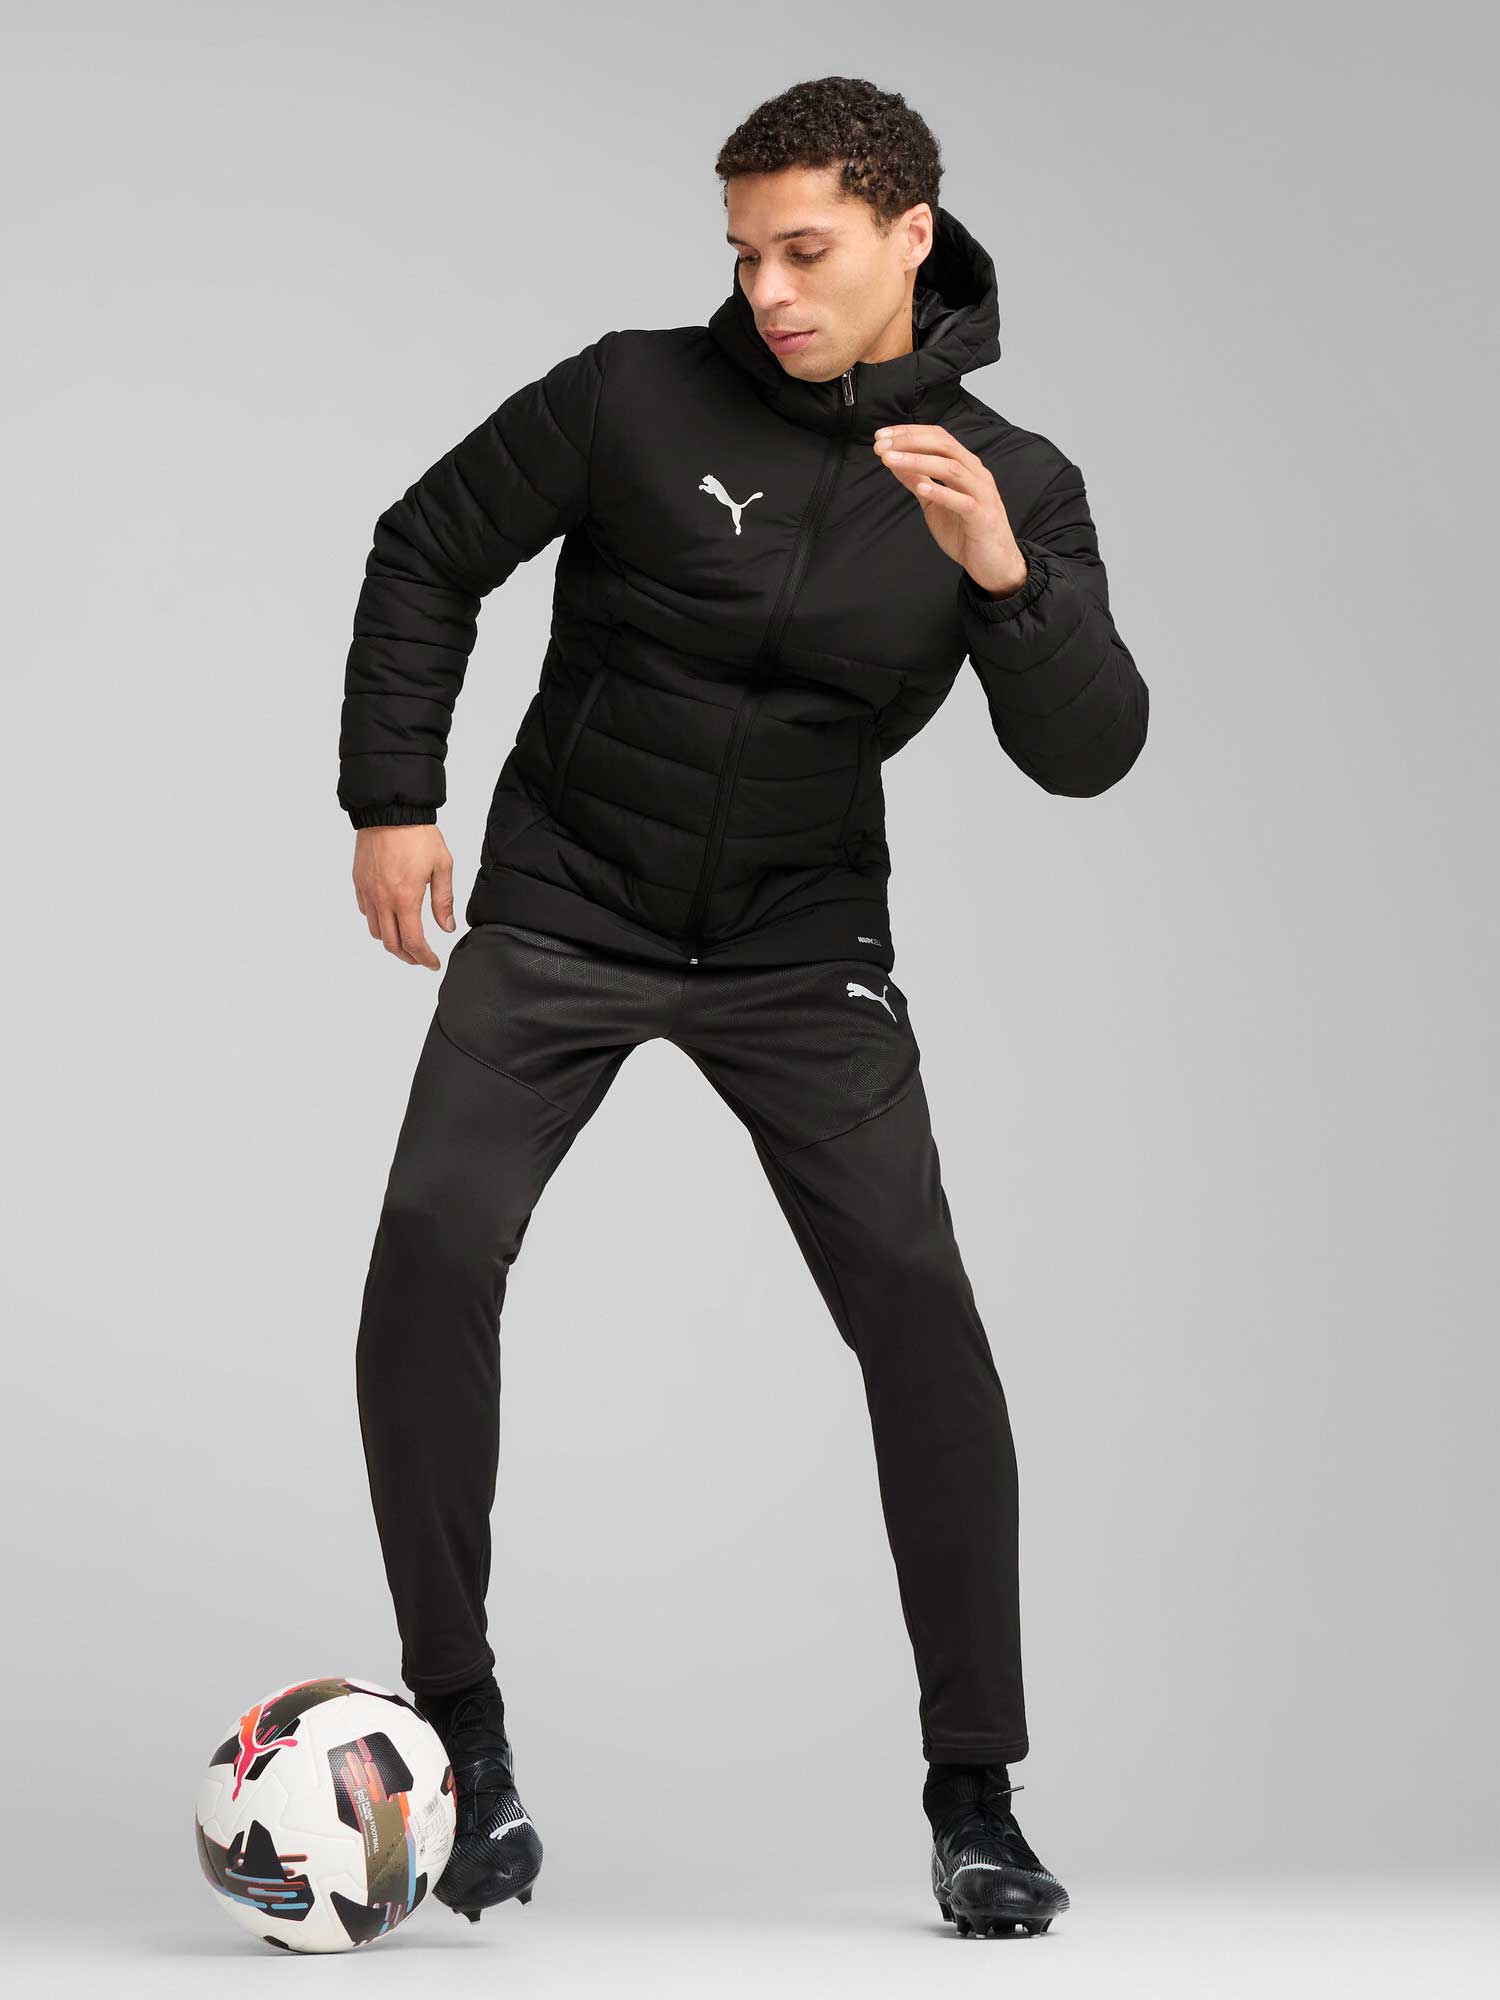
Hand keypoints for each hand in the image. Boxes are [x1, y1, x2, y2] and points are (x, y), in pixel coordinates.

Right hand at [352, 823, 454, 967]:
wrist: (390, 811)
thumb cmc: (418, 835)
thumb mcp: (441, 867)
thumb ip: (443, 901)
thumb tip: (447, 927)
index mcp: (405, 898)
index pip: (413, 942)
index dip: (424, 958)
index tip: (433, 963)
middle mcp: (382, 900)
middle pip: (392, 943)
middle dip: (407, 956)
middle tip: (420, 957)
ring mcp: (368, 892)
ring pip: (375, 930)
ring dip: (391, 941)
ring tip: (405, 939)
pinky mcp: (359, 882)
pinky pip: (365, 912)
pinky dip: (377, 921)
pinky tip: (389, 916)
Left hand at [872, 423, 1028, 596]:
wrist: (994, 564)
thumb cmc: (966, 532)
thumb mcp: (934, 504)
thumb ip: (918, 481)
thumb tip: (894, 462)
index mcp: (965, 466)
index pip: (937, 437)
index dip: (909, 433)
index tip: (881, 436)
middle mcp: (976, 474)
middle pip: (943, 445)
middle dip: (909, 442)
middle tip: (881, 445)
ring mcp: (982, 494)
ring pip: (950, 468)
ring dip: (917, 461)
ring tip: (890, 460)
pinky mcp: (982, 517)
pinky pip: (962, 501)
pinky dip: (942, 493)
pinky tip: (921, 489)